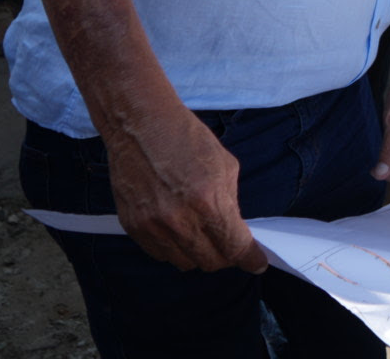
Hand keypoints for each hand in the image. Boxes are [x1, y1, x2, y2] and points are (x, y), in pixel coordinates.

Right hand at [103, 106, 267, 273]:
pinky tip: (179, 229)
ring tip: (202, 233)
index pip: (235, 247)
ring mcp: (153, 226)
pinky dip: (174, 248)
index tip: (256, 262)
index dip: (250, 258)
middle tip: (229, 244)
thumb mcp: (226, 166)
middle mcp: (180, 220)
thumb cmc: (186, 139)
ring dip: (198, 253)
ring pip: (184, 262)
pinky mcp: (133, 227)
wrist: (141, 126)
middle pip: (210, 261)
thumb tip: (236, 230)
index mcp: (208, 201)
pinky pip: (159, 254)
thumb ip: (230, 204)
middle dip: (225, 256)